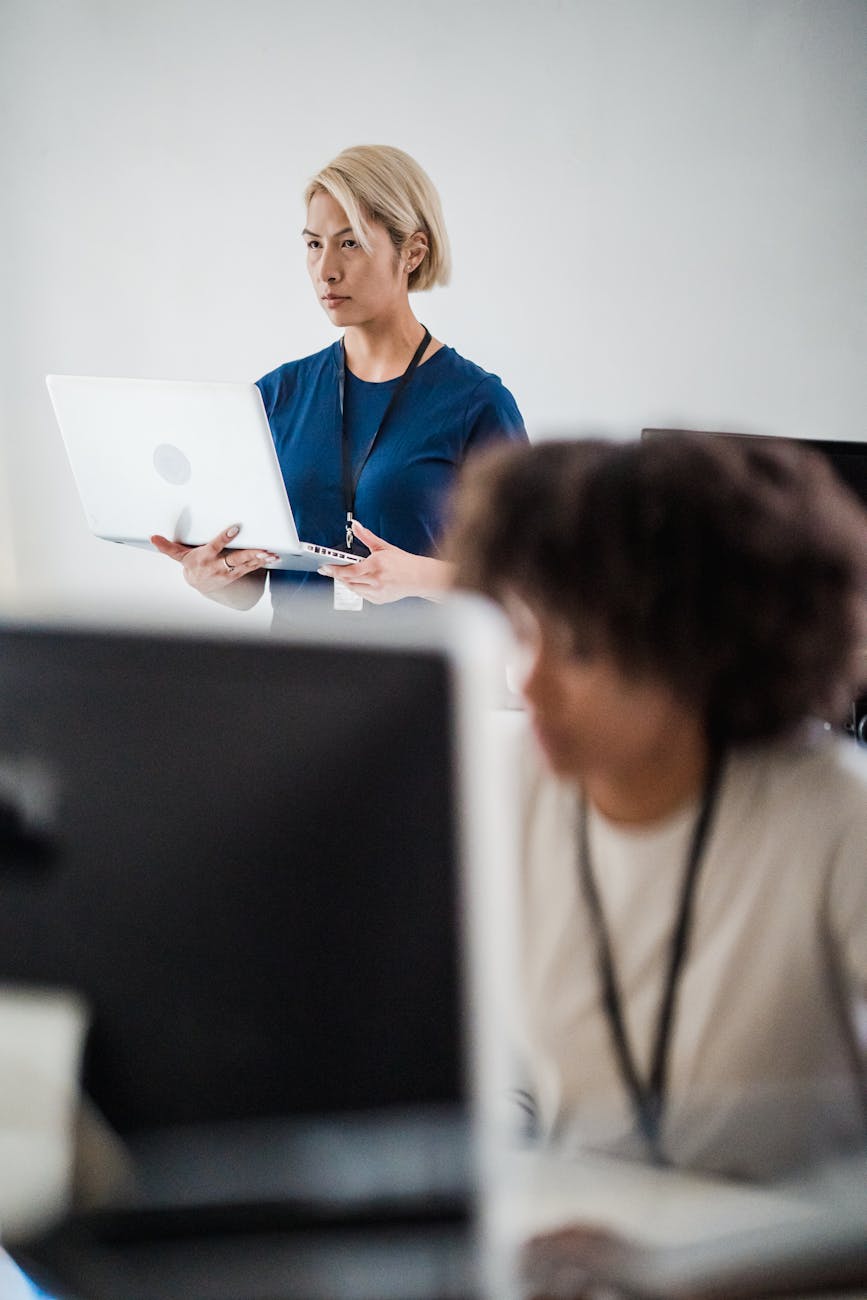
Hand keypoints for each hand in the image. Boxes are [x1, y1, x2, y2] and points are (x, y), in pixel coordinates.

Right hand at [150, 524, 278, 594]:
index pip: (216, 546)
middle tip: (263, 549)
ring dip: (260, 559)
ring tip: (272, 553)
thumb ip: (167, 547)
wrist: (199, 584)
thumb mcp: (179, 556)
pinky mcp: (237, 573)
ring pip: (247, 564)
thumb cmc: (191, 565)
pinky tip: (273, 557)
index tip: (235, 528)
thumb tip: (153, 537)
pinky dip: (263, 562)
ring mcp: (229, 571)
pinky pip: (252, 567)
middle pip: (236, 558)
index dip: (225, 537)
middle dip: (250, 554)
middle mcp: (219, 566)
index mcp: (205, 558)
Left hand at [318, 520, 452, 604]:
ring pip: (352, 588)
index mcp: (376, 564)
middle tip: (327, 570)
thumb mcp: (383, 547)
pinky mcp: (379, 599)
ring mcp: (378, 591)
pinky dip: (355, 588)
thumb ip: (366, 536)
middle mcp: (376, 579)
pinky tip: (354, 581)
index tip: (325, 567)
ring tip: (340, 574)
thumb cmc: (402, 562)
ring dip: (344, 582)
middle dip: (336, 575)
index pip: (349, 570)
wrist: (418, 577)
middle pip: (348, 580)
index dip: (334, 570)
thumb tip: (355, 524)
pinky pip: (361, 595)